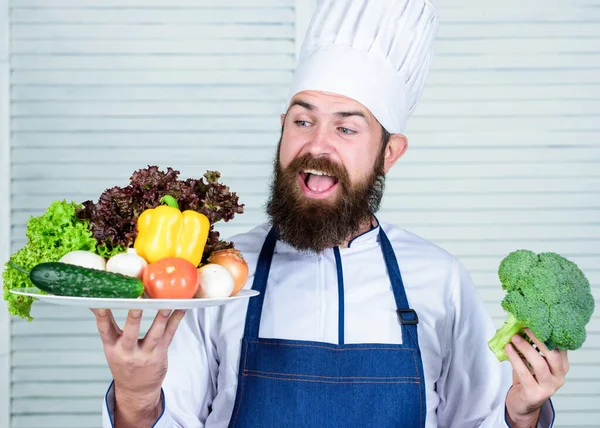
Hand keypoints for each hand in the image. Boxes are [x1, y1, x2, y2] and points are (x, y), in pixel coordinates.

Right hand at [92, 308, 186, 427]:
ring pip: (154, 334)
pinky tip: (181, 308)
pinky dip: (176, 320)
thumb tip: (100, 300)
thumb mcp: (111, 347)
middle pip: (130, 333)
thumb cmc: (123, 363)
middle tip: (137, 301)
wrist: (136, 390)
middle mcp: (128, 351)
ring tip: (166, 303)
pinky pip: (170, 334)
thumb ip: (108, 325)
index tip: (101, 302)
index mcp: (112, 347)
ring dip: (161, 317)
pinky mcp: (160, 353)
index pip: (104, 330)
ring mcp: (145, 353)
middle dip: (134, 317)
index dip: (101, 316)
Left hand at [505, 328, 568, 426]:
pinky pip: (525, 373)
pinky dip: (515, 359)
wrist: (523, 402)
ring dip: (526, 348)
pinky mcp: (535, 394)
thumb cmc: (528, 378)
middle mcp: (559, 377)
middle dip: (538, 340)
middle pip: (553, 355)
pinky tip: (508, 349)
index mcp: (561, 366)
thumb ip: (531, 346)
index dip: (549, 334)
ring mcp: (549, 387)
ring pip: (540, 365)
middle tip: (526, 328)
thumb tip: (518, 324)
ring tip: (514, 338)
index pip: (560, 347)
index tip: (537, 322)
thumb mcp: (532, 361)